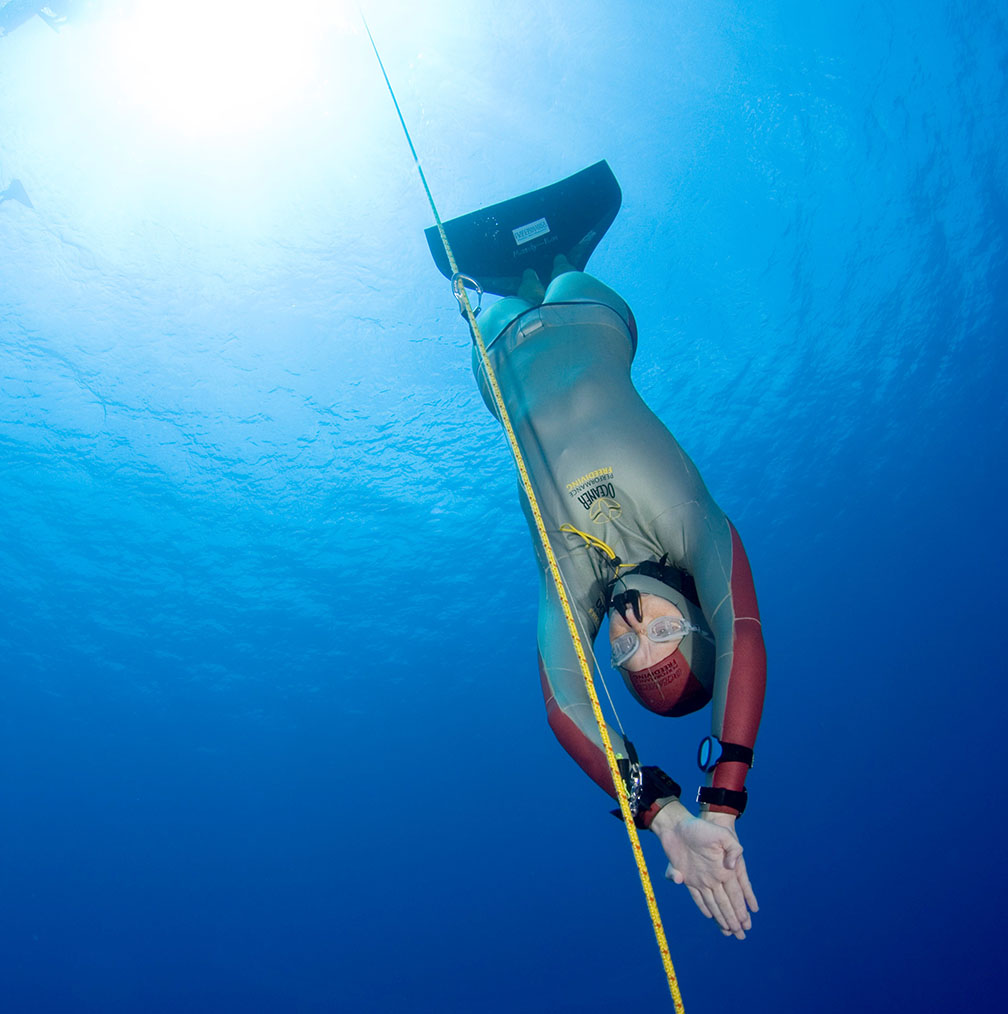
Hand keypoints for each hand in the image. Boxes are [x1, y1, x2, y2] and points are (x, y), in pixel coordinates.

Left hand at [649, 802, 757, 938]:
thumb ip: (734, 848)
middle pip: (726, 903)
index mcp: (725, 869)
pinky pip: (697, 896)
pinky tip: (709, 915)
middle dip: (733, 919)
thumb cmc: (703, 827)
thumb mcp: (723, 834)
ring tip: (728, 932)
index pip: (736, 894)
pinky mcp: (688, 877)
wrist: (679, 824)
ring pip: (713, 903)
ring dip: (720, 917)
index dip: (741, 909)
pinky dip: (703, 906)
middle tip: (741, 936)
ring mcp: (701, 878)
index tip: (746, 923)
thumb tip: (730, 867)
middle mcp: (714, 877)